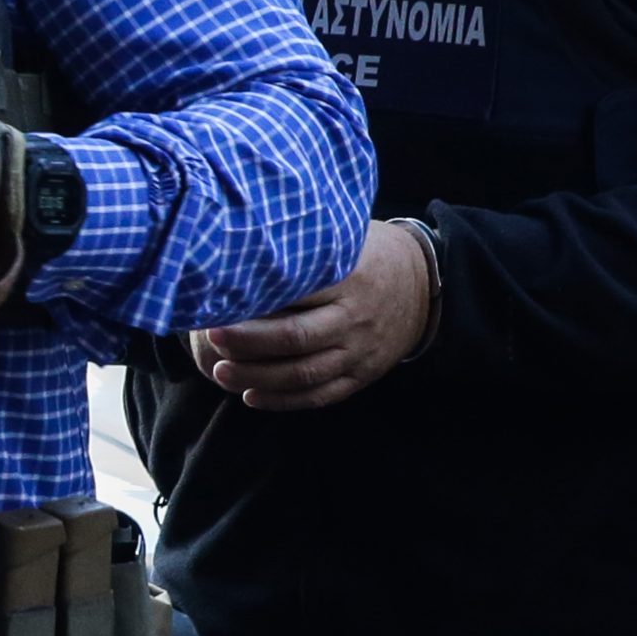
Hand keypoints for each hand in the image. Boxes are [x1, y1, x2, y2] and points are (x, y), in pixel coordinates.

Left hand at [192, 220, 431, 410]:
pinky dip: (284, 401)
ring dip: (258, 378)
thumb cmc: (371, 252)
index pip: (296, 294)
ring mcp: (360, 351)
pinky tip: (252, 396)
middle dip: (249, 343)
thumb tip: (246, 234)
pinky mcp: (362, 375)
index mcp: (349, 278)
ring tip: (221, 372)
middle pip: (295, 339)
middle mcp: (354, 318)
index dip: (256, 301)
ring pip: (304, 374)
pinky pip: (321, 395)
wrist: (425, 283)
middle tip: (212, 339)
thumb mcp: (347, 235)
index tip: (219, 301)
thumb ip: (308, 241)